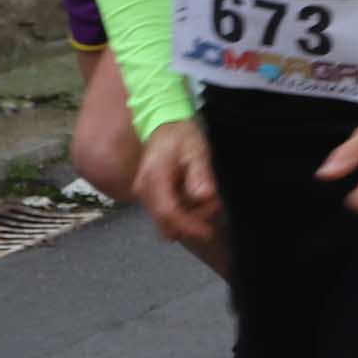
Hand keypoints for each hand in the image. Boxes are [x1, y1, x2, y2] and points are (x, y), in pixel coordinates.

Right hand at [132, 120, 220, 242]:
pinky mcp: (149, 197)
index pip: (168, 212)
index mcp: (153, 178)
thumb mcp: (196, 150)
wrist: (164, 126)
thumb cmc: (181, 136)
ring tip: (208, 200)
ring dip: (189, 219)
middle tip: (213, 205)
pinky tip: (198, 200)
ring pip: (165, 222)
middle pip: (165, 222)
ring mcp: (144, 195)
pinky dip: (183, 213)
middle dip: (191, 223)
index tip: (208, 232)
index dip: (188, 226)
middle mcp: (143, 190)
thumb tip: (203, 195)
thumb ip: (200, 173)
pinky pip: (166, 214)